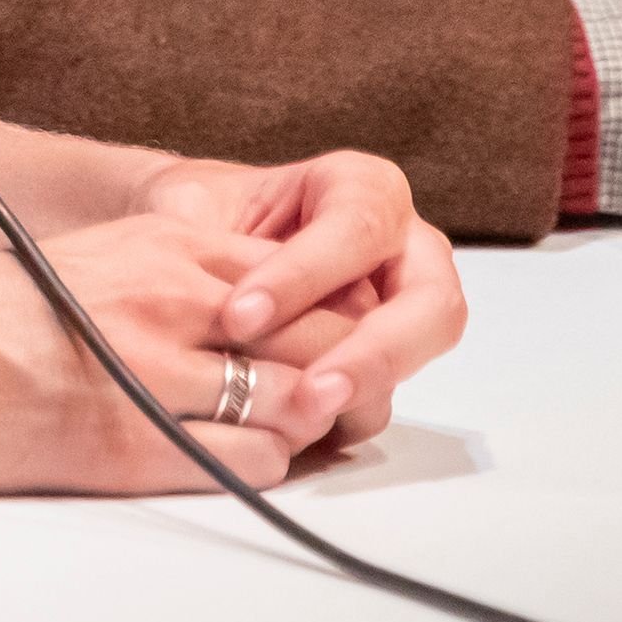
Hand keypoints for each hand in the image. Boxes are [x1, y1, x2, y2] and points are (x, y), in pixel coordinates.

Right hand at [0, 149, 461, 494]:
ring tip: (289, 441)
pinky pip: (250, 465)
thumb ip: (167, 290)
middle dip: (344, 378)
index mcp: (159, 246)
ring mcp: (153, 375)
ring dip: (308, 430)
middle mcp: (170, 301)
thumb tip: (239, 331)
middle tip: (335, 407)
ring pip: (302, 405)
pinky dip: (260, 473)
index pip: (306, 279)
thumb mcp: (78, 269)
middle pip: (325, 339)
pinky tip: (230, 467)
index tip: (326, 349)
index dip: (334, 322)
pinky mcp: (128, 446)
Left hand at [140, 149, 465, 440]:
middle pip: (428, 300)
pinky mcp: (386, 359)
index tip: (240, 317)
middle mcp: (403, 246)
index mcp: (362, 189)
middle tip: (308, 392)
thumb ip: (200, 234)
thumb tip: (198, 282)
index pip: (356, 228)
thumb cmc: (201, 214)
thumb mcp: (193, 207)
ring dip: (369, 389)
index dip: (304, 275)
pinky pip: (387, 390)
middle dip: (372, 350)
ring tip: (303, 416)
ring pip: (422, 351)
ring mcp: (405, 306)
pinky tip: (297, 432)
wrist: (196, 240)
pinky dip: (349, 415)